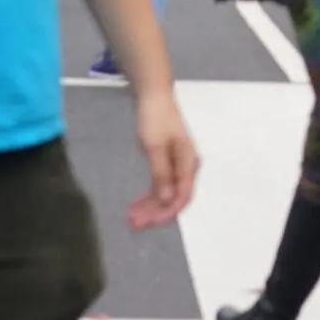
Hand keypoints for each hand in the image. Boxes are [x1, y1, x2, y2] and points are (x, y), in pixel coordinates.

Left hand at [127, 87, 198, 229]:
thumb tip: (168, 199)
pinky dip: (149, 195)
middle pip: (173, 198)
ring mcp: (177, 165)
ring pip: (165, 194)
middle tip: (133, 223)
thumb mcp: (155, 147)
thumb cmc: (156, 118)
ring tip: (131, 217)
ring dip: (150, 206)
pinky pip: (160, 185)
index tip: (148, 222)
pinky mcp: (167, 162)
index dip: (166, 212)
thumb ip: (162, 174)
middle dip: (155, 213)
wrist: (153, 96)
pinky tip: (136, 203)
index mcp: (188, 163)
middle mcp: (186, 167)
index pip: (181, 196)